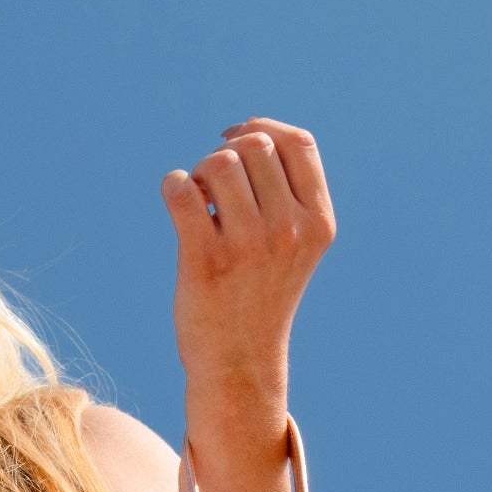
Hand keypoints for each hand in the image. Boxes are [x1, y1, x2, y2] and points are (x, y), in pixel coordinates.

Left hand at [161, 117, 336, 422]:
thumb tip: (245, 130)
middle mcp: (290, 231)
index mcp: (318, 222)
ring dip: (200, 174)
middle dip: (226, 155)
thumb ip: (285, 190)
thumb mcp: (295, 243)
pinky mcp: (206, 260)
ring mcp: (249, 245)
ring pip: (218, 163)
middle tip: (215, 190)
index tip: (235, 140)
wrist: (239, 362)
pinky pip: (180, 189)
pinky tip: (178, 203)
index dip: (262, 128)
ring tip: (200, 204)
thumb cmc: (261, 293)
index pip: (297, 142)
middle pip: (254, 147)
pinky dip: (173, 185)